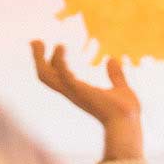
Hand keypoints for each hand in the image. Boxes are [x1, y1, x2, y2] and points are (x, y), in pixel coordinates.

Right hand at [30, 41, 142, 160]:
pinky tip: (62, 46)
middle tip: (35, 41)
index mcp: (80, 92)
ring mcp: (73, 92)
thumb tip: (112, 59)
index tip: (63, 44)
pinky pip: (62, 72)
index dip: (58, 60)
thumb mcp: (122, 88)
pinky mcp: (78, 90)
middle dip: (38, 59)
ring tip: (37, 41)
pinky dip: (60, 59)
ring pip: (45, 75)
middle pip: (45, 76)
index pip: (62, 74)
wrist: (128, 123)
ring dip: (38, 58)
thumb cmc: (126, 113)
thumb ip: (116, 75)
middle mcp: (72, 93)